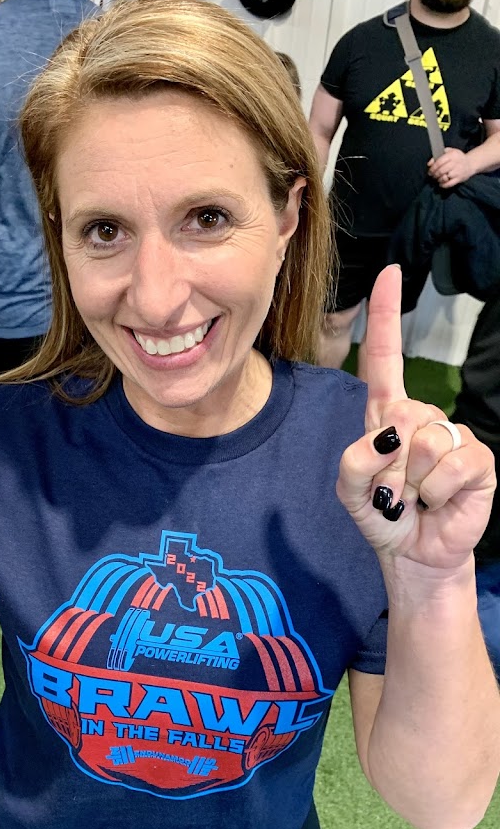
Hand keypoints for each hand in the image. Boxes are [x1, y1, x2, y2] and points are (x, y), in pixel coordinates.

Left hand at [336, 265, 494, 571]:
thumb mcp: (349, 491)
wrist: (413, 554)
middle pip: (398, 416)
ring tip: (415, 497)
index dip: (386, 316)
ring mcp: (452, 436)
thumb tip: (389, 437)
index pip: (384, 358)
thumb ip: (353, 461)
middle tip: (392, 491)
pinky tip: (438, 501)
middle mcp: (420, 417)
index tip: (390, 274)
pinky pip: (452, 463)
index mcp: (386, 415)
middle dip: (387, 465)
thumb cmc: (380, 514)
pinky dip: (436, 491)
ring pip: (424, 442)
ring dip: (411, 482)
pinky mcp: (478, 459)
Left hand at [427, 148, 472, 188]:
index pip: (439, 162)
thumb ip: (439, 155)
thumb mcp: (450, 151)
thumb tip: (429, 163)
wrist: (470, 164)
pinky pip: (448, 184)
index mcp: (452, 154)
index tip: (430, 171)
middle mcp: (455, 162)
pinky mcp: (459, 179)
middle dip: (434, 175)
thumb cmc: (457, 158)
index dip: (432, 168)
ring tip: (438, 178)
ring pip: (444, 178)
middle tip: (433, 176)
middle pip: (440, 171)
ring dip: (438, 179)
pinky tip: (442, 183)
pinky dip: (443, 185)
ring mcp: (458, 171)